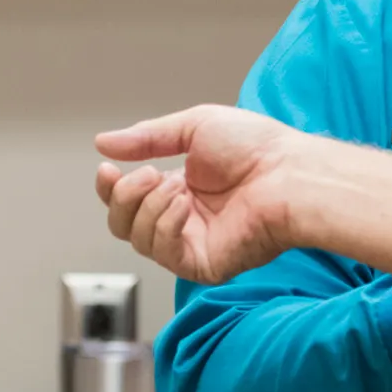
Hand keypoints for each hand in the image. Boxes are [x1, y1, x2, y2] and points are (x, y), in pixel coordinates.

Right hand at [95, 104, 301, 282]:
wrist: (288, 173)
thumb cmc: (258, 148)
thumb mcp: (194, 126)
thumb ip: (146, 137)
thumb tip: (103, 143)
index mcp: (179, 188)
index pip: (127, 200)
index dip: (110, 188)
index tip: (106, 169)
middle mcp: (182, 219)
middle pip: (123, 224)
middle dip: (125, 197)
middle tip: (150, 175)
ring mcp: (192, 243)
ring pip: (138, 240)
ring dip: (149, 207)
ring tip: (177, 185)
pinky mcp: (203, 264)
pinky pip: (163, 254)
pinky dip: (165, 226)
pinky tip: (186, 205)